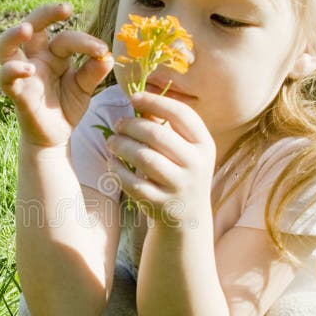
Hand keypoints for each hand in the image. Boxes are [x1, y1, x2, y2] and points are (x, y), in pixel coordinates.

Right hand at [0, 3, 112, 147]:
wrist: (56, 136)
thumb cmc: (67, 107)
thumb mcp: (84, 88)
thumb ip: (94, 72)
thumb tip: (108, 56)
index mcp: (53, 54)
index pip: (65, 38)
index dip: (84, 41)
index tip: (102, 50)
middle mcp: (35, 58)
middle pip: (32, 25)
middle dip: (45, 13)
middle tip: (65, 8)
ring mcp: (22, 74)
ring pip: (6, 46)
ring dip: (13, 35)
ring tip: (27, 29)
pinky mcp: (16, 92)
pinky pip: (5, 78)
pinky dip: (13, 71)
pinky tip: (27, 69)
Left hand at [106, 91, 215, 226]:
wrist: (188, 217)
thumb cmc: (181, 173)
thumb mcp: (185, 150)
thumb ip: (166, 126)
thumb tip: (140, 98)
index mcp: (204, 145)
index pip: (181, 114)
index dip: (155, 101)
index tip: (134, 97)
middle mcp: (196, 165)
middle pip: (157, 135)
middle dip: (131, 125)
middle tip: (117, 124)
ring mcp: (179, 186)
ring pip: (143, 158)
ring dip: (121, 146)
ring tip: (111, 141)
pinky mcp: (161, 204)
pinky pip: (132, 182)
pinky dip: (118, 170)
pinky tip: (111, 162)